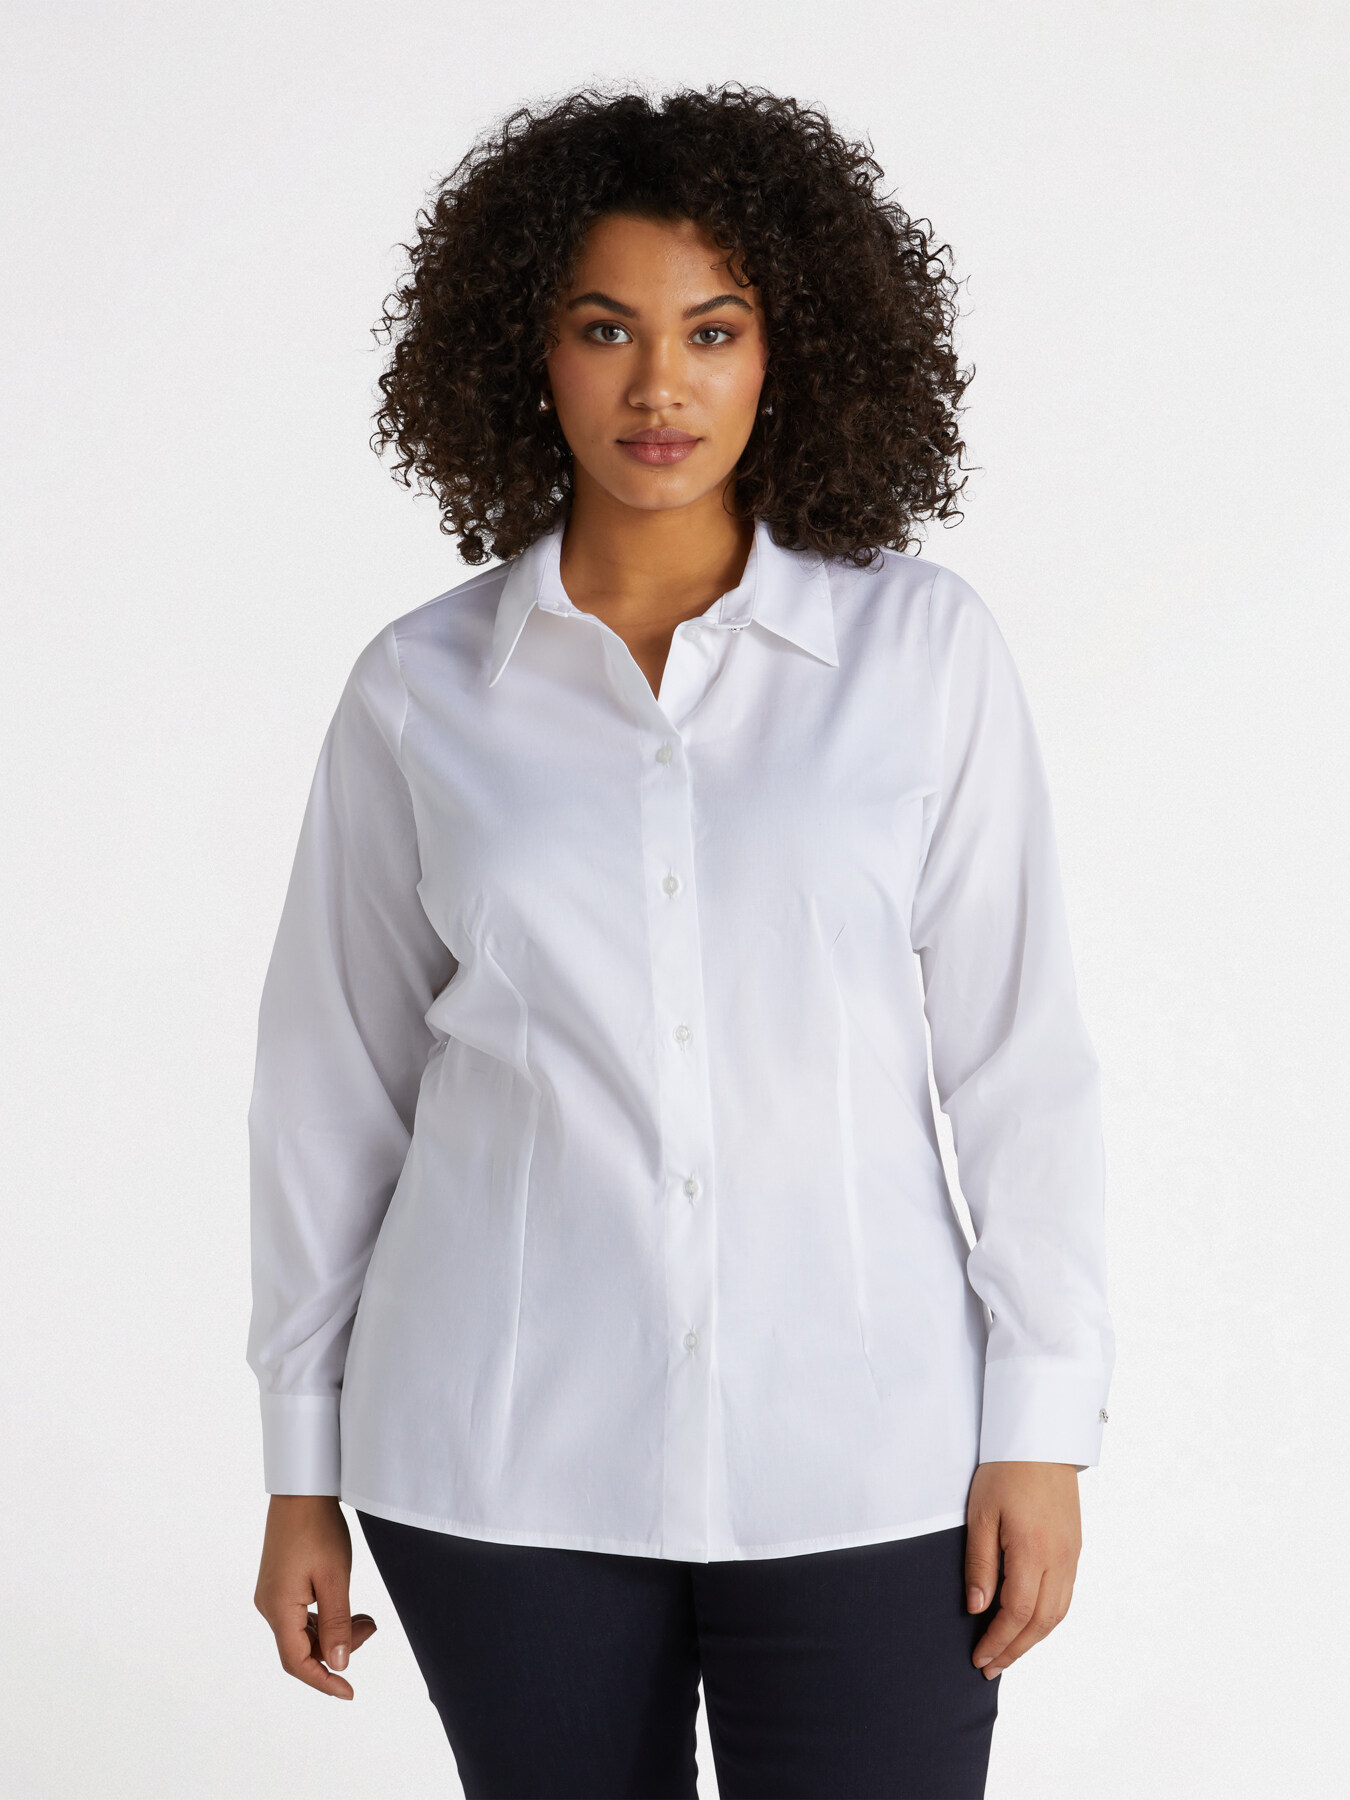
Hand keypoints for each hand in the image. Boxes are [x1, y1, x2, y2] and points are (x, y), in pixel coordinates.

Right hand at [254, 1495, 377, 1699]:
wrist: (301, 1489)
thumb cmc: (317, 1527)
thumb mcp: (334, 1577)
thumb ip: (336, 1623)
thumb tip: (338, 1663)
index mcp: (278, 1608)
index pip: (297, 1662)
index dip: (323, 1681)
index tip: (349, 1692)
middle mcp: (269, 1605)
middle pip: (301, 1647)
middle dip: (337, 1649)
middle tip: (371, 1628)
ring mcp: (272, 1594)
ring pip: (303, 1631)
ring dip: (333, 1632)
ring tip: (367, 1619)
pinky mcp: (279, 1583)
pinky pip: (301, 1614)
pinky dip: (325, 1617)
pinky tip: (349, 1610)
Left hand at [964, 1461, 1080, 1678]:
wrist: (1041, 1439)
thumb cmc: (1005, 1470)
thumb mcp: (981, 1514)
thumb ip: (980, 1564)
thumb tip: (977, 1607)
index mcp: (1033, 1551)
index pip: (1016, 1613)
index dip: (998, 1641)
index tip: (979, 1657)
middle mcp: (1060, 1558)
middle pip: (1041, 1622)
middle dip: (1015, 1649)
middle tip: (991, 1667)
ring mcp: (1072, 1554)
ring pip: (1058, 1613)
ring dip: (1033, 1639)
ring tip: (1008, 1652)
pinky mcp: (1075, 1547)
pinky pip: (1065, 1595)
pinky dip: (1047, 1618)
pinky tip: (1030, 1622)